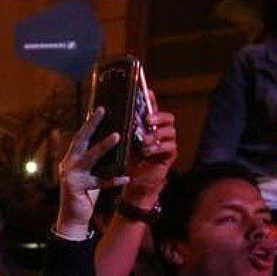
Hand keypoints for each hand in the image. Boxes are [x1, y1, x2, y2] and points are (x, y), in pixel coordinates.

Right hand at [54, 107, 128, 239]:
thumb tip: (115, 140)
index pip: (81, 136)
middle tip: (103, 111)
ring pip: (89, 158)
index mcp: (72, 158)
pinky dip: (113, 180)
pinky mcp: (76, 188)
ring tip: (117, 136)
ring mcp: (71, 176)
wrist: (73, 217)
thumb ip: (97, 159)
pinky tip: (126, 177)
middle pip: (81, 140)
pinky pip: (99, 182)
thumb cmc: (84, 192)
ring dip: (103, 146)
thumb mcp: (90, 172)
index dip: (90, 122)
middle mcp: (69, 164)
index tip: (101, 108)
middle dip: (92, 125)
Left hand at [120, 93, 176, 208]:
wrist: (134, 184)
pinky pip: (170, 146)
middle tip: (147, 120)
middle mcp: (159, 131)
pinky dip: (158, 147)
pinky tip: (147, 151)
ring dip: (156, 134)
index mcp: (147, 126)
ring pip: (170, 131)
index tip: (147, 91)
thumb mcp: (120, 144)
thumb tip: (106, 115)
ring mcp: (166, 142)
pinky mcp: (170, 155)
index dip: (151, 99)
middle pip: (167, 117)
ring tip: (144, 141)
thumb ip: (119, 130)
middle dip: (158, 116)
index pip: (152, 108)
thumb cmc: (126, 162)